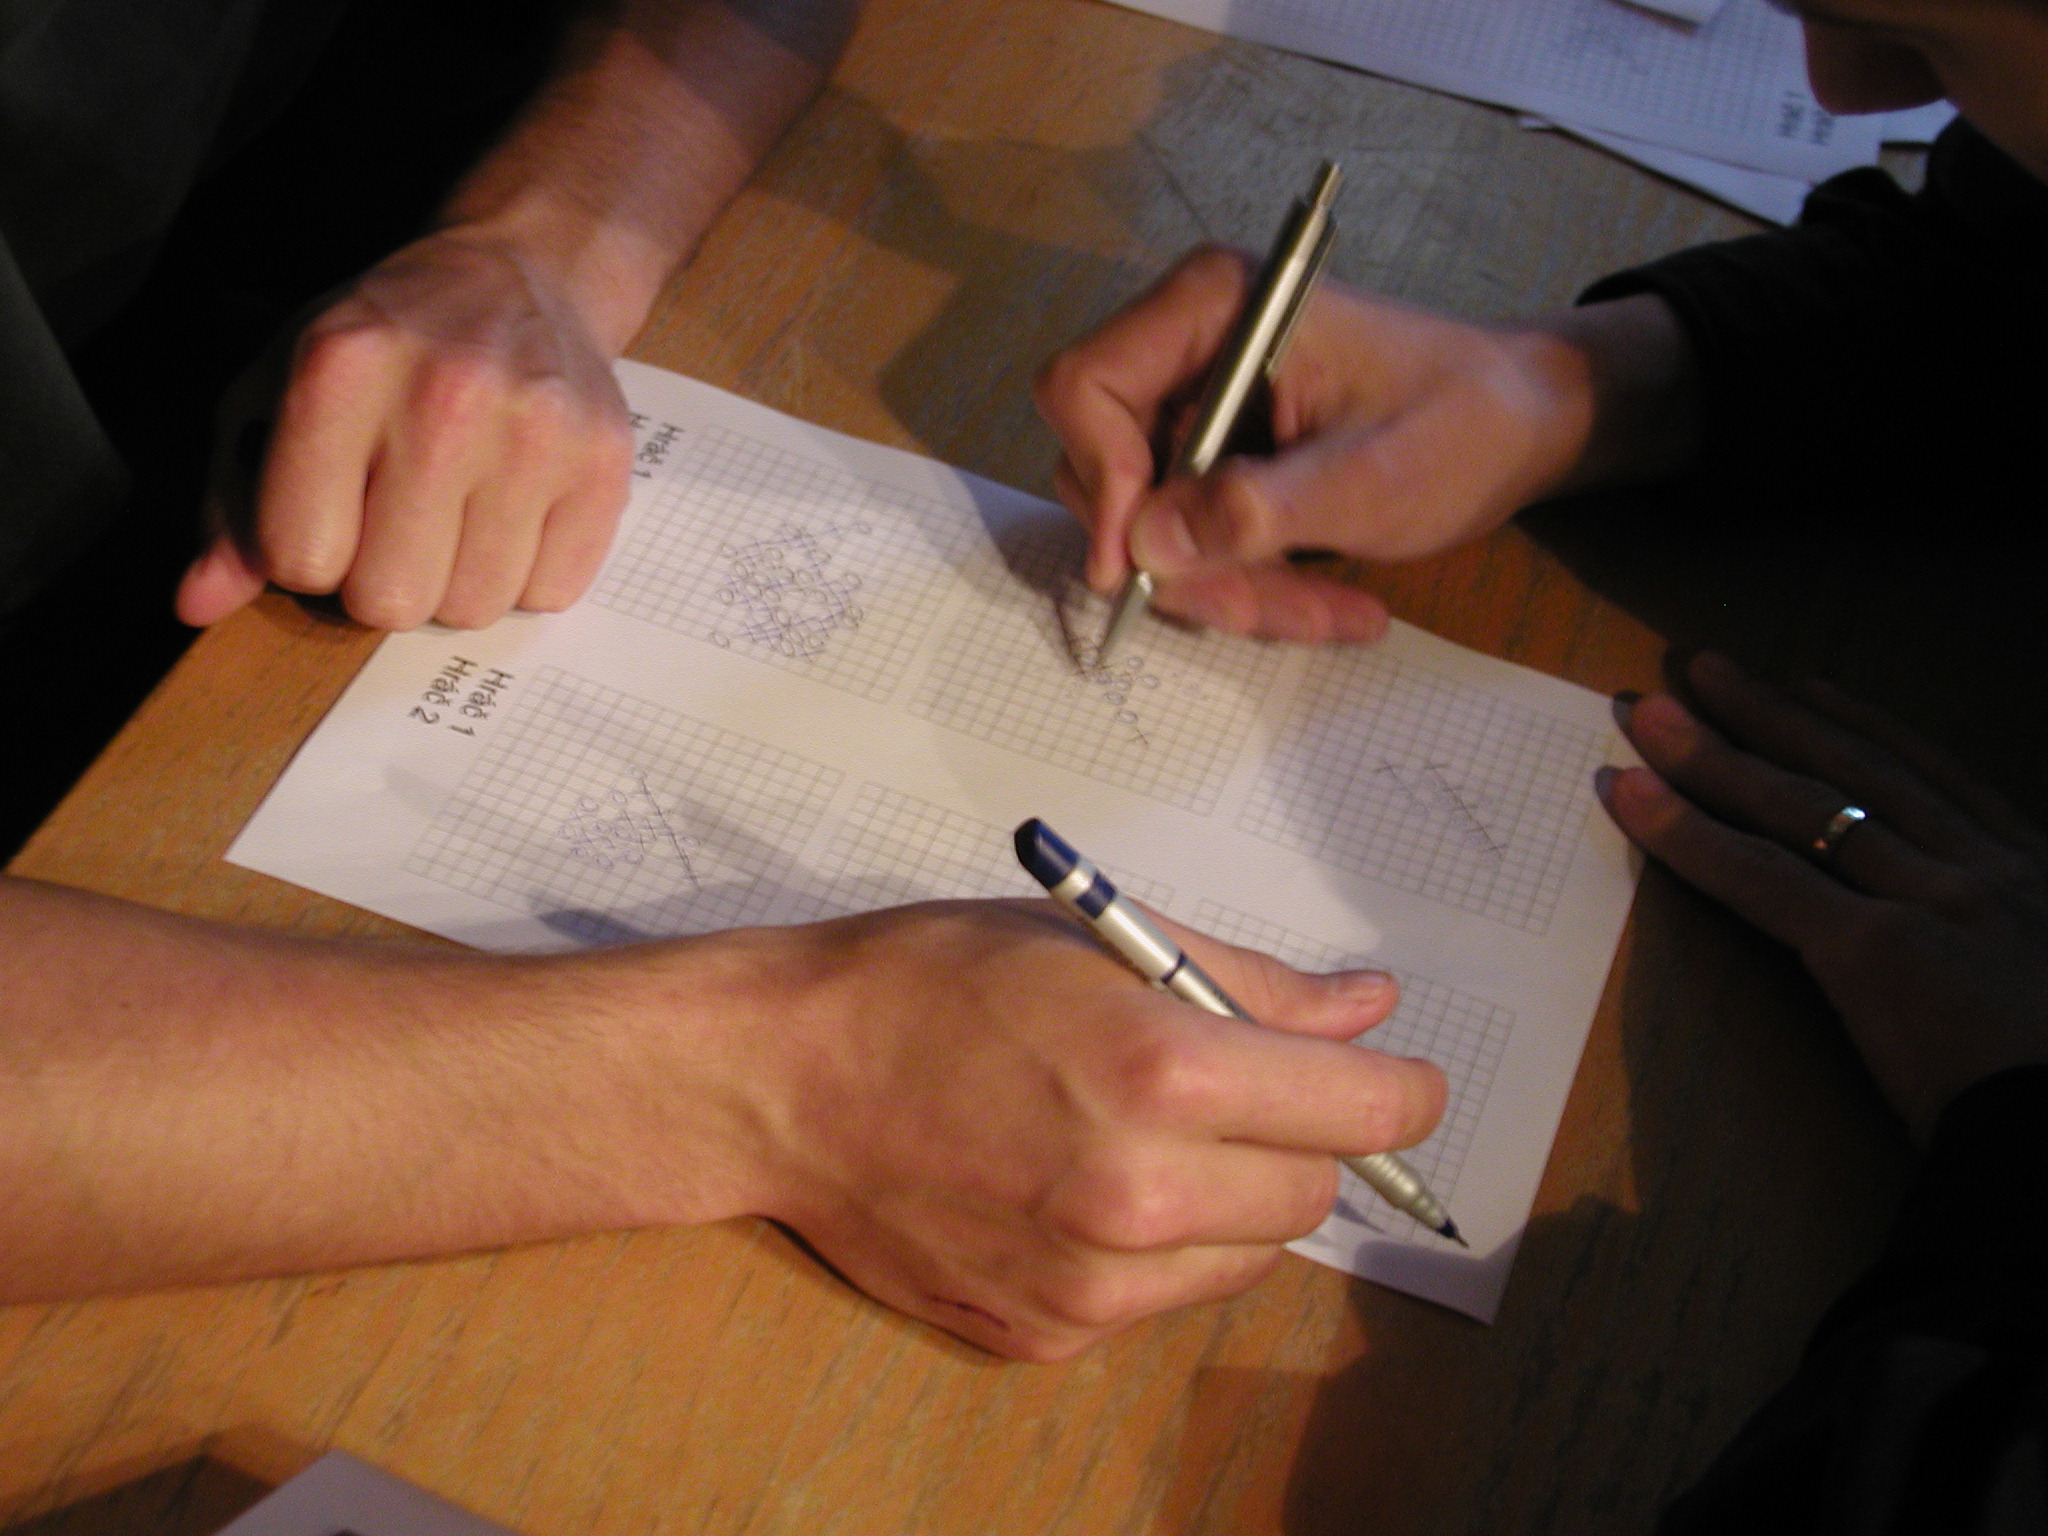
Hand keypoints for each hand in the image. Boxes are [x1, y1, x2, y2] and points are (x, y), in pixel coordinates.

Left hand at [176, 228, 635, 630]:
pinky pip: (550, 593)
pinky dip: (527, 572)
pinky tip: (516, 510)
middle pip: (391, 601)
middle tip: (398, 524)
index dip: (309, 553)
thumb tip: (195, 605)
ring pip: (475, 608)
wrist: (521, 273)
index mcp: (338, 368)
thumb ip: (230, 504)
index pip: (300, 559)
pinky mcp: (603, 464)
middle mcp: (443, 398)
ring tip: (461, 515)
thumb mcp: (278, 393)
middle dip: (386, 580)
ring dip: (459, 581)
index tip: (331, 512)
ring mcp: (535, 433)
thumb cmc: (385, 344)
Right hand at [722, 900, 1445, 1360]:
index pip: (1363, 1112)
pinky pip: (1160, 1299)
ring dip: (1232, 1197)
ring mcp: (1092, 1281)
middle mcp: (1140, 1193)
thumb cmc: (931, 982)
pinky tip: (1079, 1186)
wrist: (782, 1079)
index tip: (1398, 1080)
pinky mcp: (1048, 1332)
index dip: (1400, 1091)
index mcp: (1163, 1073)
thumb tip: (1369, 1009)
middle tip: (1237, 1089)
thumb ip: (1253, 982)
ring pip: (1246, 1255)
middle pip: (1314, 1193)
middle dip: (1302, 1137)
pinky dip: (1156, 1248)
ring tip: (1141, 1134)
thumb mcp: (1098, 941)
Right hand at [1033, 245, 1604, 641]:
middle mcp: (1186, 348)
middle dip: (1182, 560)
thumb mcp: (1372, 479)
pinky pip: (1190, 539)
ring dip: (1225, 588)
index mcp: (1213, 308)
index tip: (1143, 563)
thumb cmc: (1467, 423)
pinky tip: (1325, 601)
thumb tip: (1147, 545)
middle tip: (1263, 611)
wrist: (1527, 425)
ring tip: (1327, 613)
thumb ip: (1258, 509)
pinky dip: (1246, 584)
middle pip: (1109, 471)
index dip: (1100, 477)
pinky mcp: (1216, 456)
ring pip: (1149, 523)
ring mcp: (1198, 405)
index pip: (1086, 385)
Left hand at [1601, 654, 2047, 1141]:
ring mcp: (1935, 903)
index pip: (1938, 777)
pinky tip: (1632, 796)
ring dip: (1712, 752)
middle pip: (1857, 771)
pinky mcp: (1878, 951)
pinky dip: (1685, 831)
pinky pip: (1761, 876)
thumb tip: (1964, 954)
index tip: (1811, 688)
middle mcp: (1988, 870)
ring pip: (1801, 807)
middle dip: (1769, 715)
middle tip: (1701, 670)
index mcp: (2040, 875)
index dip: (1864, 726)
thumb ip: (2010, 950)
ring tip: (1648, 714)